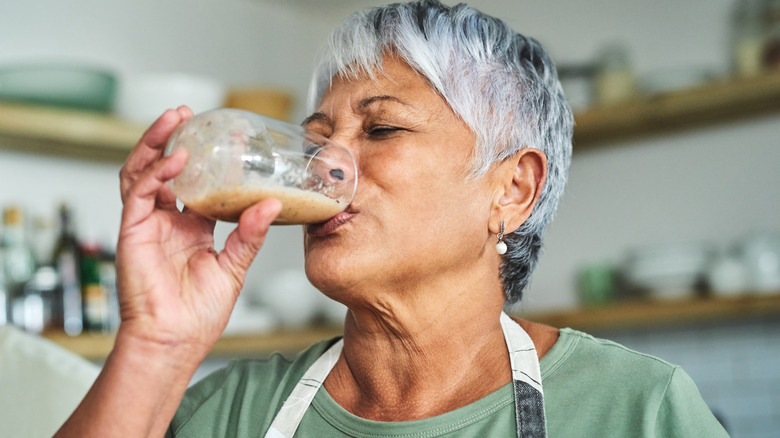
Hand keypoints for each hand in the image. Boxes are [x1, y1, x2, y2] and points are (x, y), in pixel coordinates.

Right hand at [116, 107, 281, 357]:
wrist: (175, 341)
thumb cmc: (200, 313)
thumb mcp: (234, 266)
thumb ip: (250, 234)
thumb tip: (273, 204)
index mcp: (192, 227)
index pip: (196, 182)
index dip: (208, 159)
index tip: (226, 136)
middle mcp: (167, 221)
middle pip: (163, 169)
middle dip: (172, 139)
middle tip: (188, 114)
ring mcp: (147, 224)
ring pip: (143, 172)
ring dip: (156, 143)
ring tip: (174, 119)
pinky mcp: (133, 232)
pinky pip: (138, 193)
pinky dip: (154, 173)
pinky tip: (175, 159)